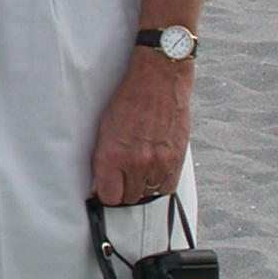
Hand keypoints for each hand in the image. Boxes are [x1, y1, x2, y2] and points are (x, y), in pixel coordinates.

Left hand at [90, 48, 193, 205]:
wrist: (158, 81)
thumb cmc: (129, 100)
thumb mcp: (105, 128)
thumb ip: (103, 159)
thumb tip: (101, 183)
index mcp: (113, 154)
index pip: (108, 196)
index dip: (106, 194)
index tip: (107, 189)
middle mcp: (135, 163)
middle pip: (128, 198)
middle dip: (123, 189)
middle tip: (123, 175)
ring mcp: (158, 163)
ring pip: (148, 193)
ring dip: (142, 185)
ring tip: (139, 167)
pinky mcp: (176, 160)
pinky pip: (167, 187)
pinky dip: (160, 181)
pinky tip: (155, 168)